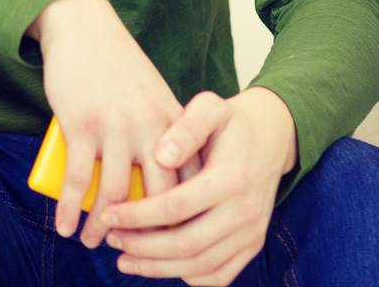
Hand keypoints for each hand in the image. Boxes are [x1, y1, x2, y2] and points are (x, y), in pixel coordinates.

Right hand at [28, 0, 186, 245]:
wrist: (84, 27)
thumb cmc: (118, 65)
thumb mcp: (153, 97)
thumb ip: (165, 133)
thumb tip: (163, 180)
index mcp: (174, 124)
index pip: (187, 183)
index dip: (181, 218)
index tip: (171, 242)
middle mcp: (150, 130)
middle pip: (156, 198)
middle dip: (146, 233)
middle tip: (133, 251)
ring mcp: (115, 128)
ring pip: (115, 195)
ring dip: (103, 228)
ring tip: (94, 243)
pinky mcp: (81, 125)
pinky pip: (78, 179)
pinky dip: (71, 209)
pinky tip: (66, 228)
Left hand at [101, 87, 296, 283]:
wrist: (270, 138)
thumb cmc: (228, 122)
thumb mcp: (210, 108)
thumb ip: (186, 127)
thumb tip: (161, 155)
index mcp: (231, 179)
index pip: (175, 207)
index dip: (137, 215)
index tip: (108, 214)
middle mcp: (244, 212)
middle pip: (186, 244)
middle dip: (142, 247)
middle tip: (110, 239)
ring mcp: (251, 233)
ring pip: (201, 266)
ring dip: (159, 268)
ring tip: (124, 260)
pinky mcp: (253, 244)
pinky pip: (220, 275)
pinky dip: (188, 277)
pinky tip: (159, 267)